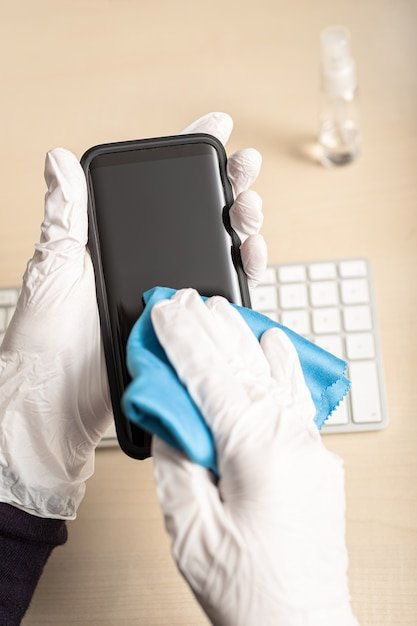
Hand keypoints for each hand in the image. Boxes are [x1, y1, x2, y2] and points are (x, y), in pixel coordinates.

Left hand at [0, 113, 266, 519]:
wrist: (57, 399)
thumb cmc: (47, 334)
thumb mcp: (55, 263)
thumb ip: (67, 213)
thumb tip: (56, 157)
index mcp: (119, 239)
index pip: (160, 188)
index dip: (192, 156)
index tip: (218, 126)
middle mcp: (150, 260)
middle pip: (202, 213)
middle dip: (232, 186)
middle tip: (245, 170)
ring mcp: (173, 290)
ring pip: (222, 249)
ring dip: (245, 224)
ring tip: (250, 212)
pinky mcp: (189, 321)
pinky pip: (226, 291)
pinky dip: (246, 270)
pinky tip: (253, 254)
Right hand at [151, 289, 358, 625]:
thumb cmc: (249, 590)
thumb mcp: (189, 528)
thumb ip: (175, 461)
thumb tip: (169, 415)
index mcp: (256, 447)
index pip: (210, 371)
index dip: (182, 336)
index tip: (164, 308)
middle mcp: (291, 435)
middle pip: (244, 360)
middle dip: (211, 324)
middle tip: (186, 298)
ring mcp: (310, 443)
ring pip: (274, 370)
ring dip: (244, 335)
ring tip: (222, 309)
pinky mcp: (317, 456)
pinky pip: (298, 394)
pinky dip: (281, 363)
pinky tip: (274, 344)